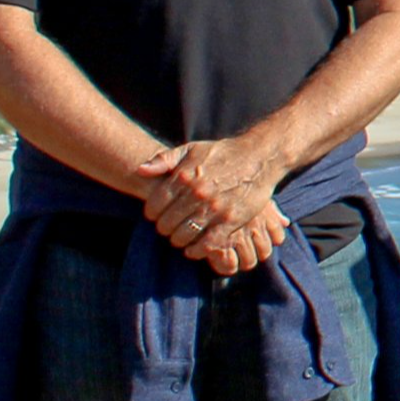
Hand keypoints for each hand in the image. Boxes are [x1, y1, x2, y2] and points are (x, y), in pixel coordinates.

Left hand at [138, 131, 283, 266]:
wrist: (259, 158)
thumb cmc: (223, 154)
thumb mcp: (192, 149)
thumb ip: (164, 159)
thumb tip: (140, 170)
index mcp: (184, 176)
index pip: (154, 204)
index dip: (151, 213)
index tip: (156, 215)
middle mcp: (197, 193)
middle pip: (166, 223)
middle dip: (164, 228)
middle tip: (168, 228)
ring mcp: (214, 208)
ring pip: (183, 235)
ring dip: (178, 240)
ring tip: (180, 237)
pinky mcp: (230, 221)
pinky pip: (207, 244)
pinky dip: (196, 251)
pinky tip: (194, 249)